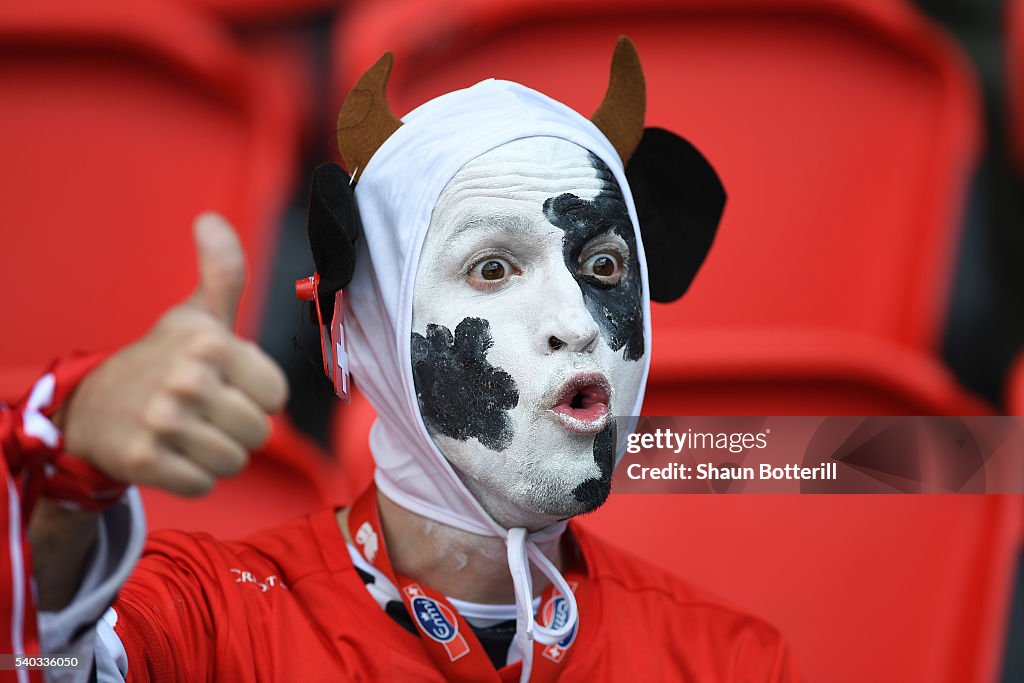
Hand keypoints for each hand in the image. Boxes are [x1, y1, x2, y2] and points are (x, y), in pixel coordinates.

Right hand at [58, 213, 288, 495]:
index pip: (276, 395)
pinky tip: (171, 452)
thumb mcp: (197, 314)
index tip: (229, 386)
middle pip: (258, 433)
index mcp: (211, 343)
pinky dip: (192, 476)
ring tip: (189, 431)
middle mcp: (187, 380)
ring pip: (234, 462)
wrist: (94, 406)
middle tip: (206, 412)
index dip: (257, 396)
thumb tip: (211, 220)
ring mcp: (163, 421)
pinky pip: (203, 485)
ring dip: (217, 454)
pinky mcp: (144, 460)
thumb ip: (222, 272)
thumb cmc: (163, 358)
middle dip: (238, 428)